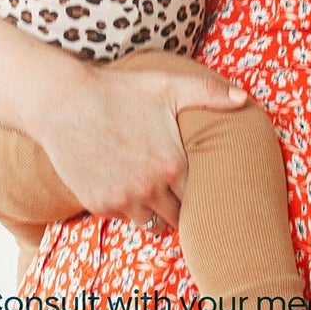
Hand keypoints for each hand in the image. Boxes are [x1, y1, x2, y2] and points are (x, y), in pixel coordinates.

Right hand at [33, 65, 247, 228]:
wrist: (66, 103)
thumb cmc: (122, 91)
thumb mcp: (170, 86)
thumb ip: (210, 94)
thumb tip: (245, 98)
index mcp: (173, 165)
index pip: (203, 197)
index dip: (208, 195)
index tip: (212, 191)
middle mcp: (149, 190)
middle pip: (179, 217)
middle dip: (184, 208)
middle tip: (189, 199)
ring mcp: (122, 200)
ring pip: (151, 223)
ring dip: (158, 213)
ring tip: (162, 197)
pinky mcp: (98, 205)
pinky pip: (123, 218)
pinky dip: (129, 209)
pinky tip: (132, 189)